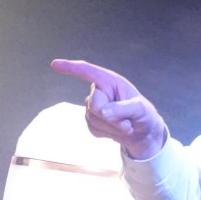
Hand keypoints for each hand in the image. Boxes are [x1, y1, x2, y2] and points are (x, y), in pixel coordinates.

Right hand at [51, 59, 168, 160]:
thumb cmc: (145, 115)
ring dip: (112, 128)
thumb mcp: (141, 110)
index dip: (71, 68)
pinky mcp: (92, 121)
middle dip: (111, 118)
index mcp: (110, 81)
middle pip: (93, 104)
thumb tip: (102, 112)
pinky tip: (116, 131)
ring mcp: (94, 107)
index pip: (88, 71)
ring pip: (93, 119)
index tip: (55, 65)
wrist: (144, 134)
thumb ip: (123, 109)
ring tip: (125, 126)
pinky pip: (93, 129)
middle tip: (127, 122)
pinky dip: (107, 134)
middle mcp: (100, 91)